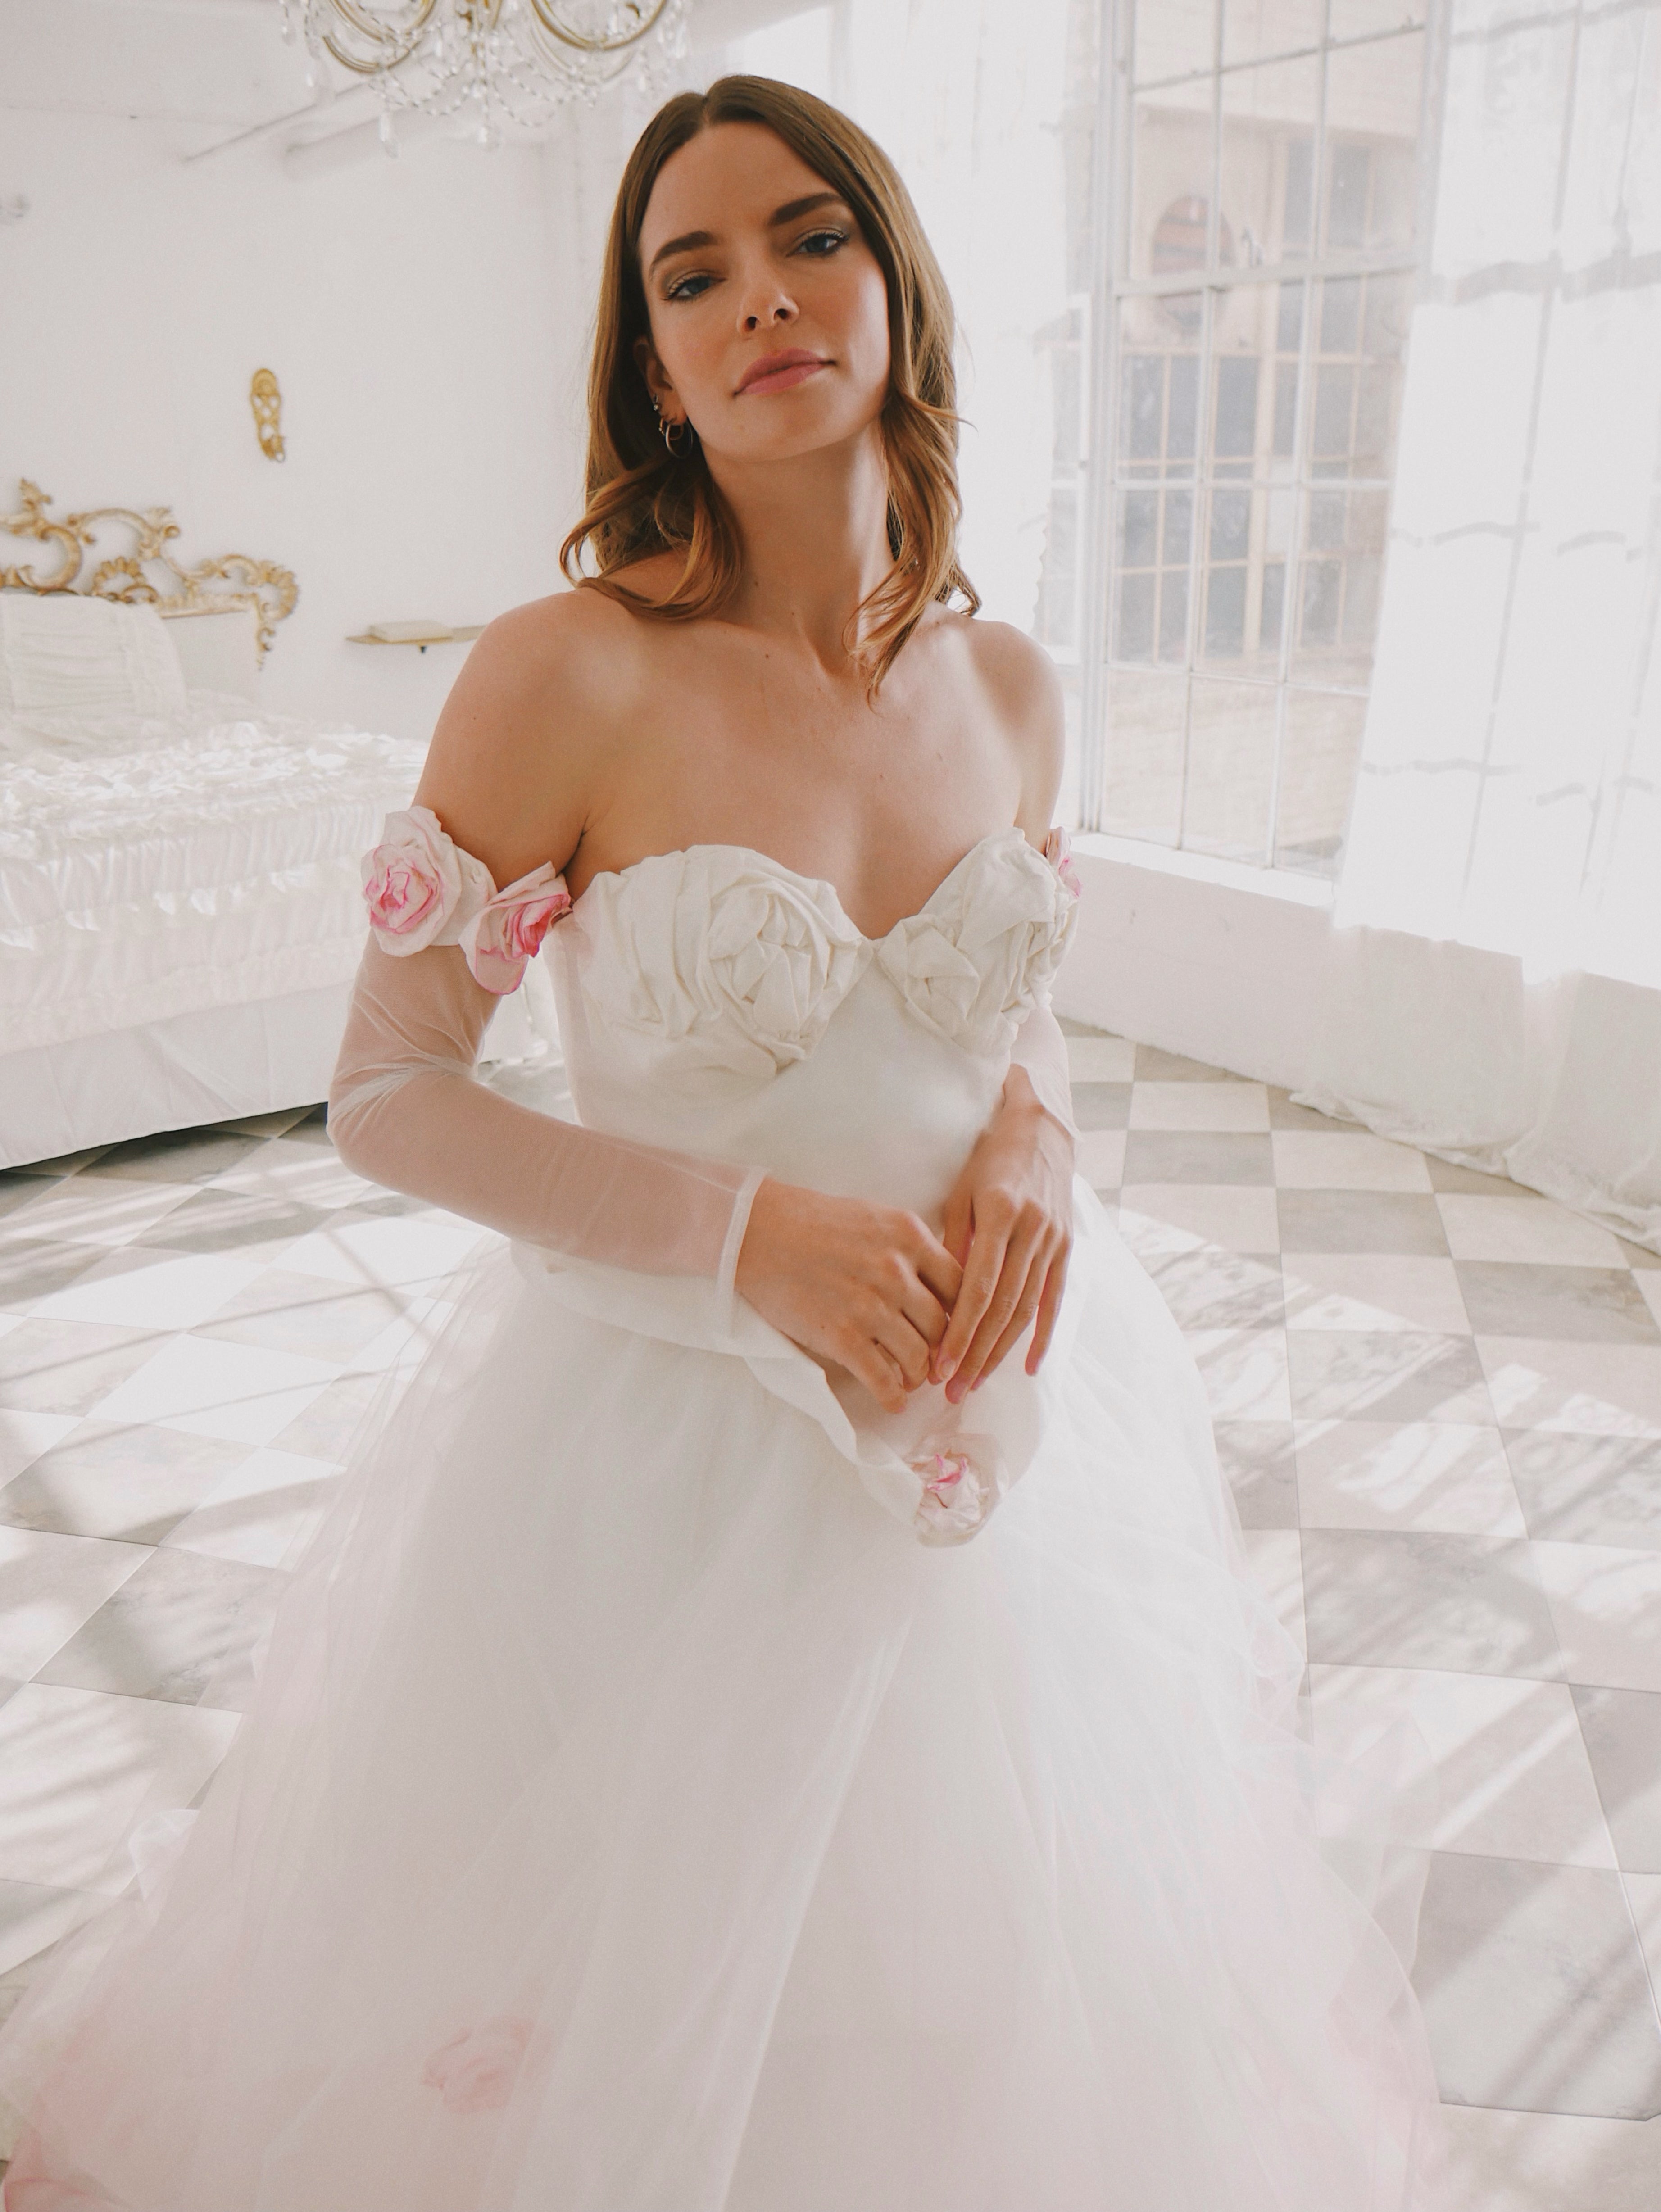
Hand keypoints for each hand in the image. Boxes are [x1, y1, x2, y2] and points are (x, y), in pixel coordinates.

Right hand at [734, 1179, 963, 1415]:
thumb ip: (909, 1246)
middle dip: (943, 1351)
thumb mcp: (875, 1217)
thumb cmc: (813, 1222)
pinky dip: (893, 1398)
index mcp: (910, 1237)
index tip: (954, 1328)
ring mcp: (870, 1306)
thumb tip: (936, 1281)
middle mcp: (897, 1272)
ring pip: (918, 1357)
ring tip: (911, 1381)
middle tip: (936, 1362)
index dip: (962, 1313)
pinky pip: (883, 1380)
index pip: (960, 1285)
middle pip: (942, 1326)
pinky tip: (893, 1403)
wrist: (757, 1232)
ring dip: (918, 1376)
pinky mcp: (843, 1338)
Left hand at [931, 1070, 1073, 1401]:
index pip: (979, 1288)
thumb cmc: (988, 1162)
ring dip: (1002, 1351)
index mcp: (1001, 1214)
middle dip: (976, 1353)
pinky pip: (1054, 1299)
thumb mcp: (960, 1193)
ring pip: (1027, 1309)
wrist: (1042, 1132)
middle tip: (952, 1389)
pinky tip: (1028, 1366)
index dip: (959, 1331)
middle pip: (1003, 1307)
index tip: (940, 1365)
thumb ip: (952, 1243)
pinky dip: (1042, 1336)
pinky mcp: (1066, 1247)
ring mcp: (1053, 1241)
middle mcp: (1032, 1230)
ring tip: (976, 1382)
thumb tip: (938, 1298)